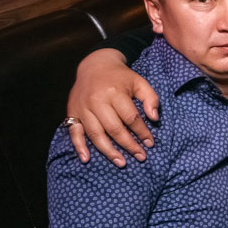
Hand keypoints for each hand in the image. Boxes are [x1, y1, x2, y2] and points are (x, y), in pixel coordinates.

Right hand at [69, 49, 160, 165]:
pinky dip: (79, 146)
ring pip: (95, 134)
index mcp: (114, 92)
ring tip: (121, 162)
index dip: (142, 132)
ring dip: (108, 151)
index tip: (150, 143)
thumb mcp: (139, 82)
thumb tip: (155, 118)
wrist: (94, 65)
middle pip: (114, 128)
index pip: (131, 118)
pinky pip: (74, 132)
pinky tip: (86, 159)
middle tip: (141, 157)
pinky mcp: (72, 112)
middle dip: (128, 145)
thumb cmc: (121, 77)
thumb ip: (151, 98)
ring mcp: (82, 108)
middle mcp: (97, 101)